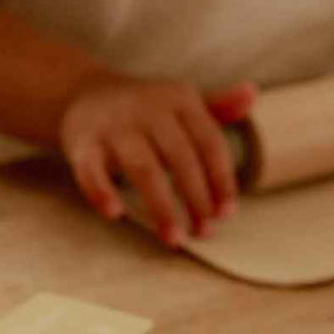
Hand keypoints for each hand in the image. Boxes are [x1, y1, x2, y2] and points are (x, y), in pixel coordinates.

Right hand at [59, 73, 256, 246]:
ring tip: (174, 239)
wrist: (82, 94)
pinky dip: (101, 191)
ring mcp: (114, 125)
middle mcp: (148, 109)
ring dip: (161, 207)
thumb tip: (251, 94)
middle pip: (181, 158)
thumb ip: (218, 108)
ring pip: (143, 168)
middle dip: (197, 199)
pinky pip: (91, 170)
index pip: (210, 142)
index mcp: (179, 100)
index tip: (227, 213)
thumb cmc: (146, 111)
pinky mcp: (83, 143)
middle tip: (205, 232)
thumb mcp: (182, 105)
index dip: (221, 180)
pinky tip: (116, 213)